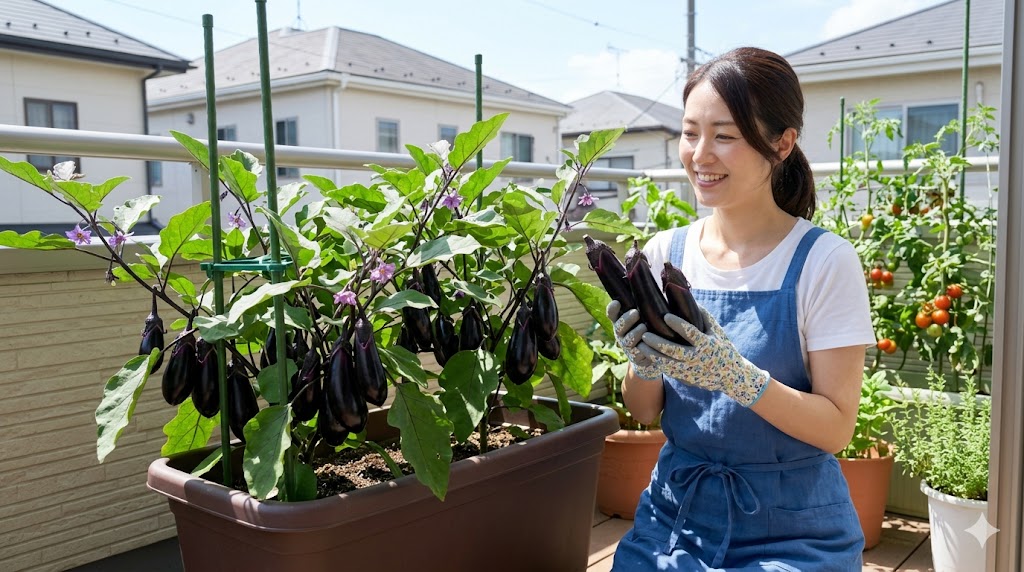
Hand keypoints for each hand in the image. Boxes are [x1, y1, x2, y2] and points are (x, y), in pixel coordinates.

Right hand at [606, 300, 661, 380]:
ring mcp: (627, 345)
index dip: (613, 308)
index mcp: (622, 320)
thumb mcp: (648, 316)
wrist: (654, 353)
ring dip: (635, 332)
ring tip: (644, 327)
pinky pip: (638, 352)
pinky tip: (650, 342)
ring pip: (628, 339)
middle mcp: (621, 333)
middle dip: (626, 319)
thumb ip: (647, 305)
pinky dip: (644, 347)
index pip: (612, 313)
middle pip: (619, 326)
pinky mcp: (635, 356)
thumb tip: (659, 287)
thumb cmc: (652, 328)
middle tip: (636, 313)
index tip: (617, 302)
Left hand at [638, 308, 770, 405]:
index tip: (665, 316)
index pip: (691, 333)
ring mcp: (691, 370)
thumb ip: (704, 316)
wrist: (730, 377)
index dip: (678, 324)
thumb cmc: (723, 348)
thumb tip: (688, 298)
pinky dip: (657, 363)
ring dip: (652, 355)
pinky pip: (668, 371)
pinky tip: (647, 354)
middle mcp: (698, 358)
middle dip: (658, 343)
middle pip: (674, 351)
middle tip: (645, 334)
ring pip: (667, 364)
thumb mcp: (717, 332)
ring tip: (640, 345)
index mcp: (707, 344)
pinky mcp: (685, 379)